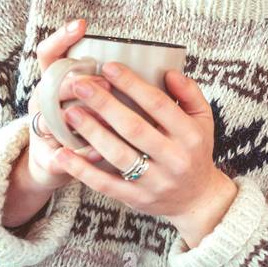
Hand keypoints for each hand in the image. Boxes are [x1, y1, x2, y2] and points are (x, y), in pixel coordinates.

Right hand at [24, 18, 110, 192]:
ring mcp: (41, 131)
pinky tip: (99, 154)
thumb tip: (157, 67)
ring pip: (50, 121)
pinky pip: (58, 157)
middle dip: (75, 83)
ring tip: (105, 119)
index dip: (61, 38)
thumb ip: (115, 81)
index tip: (81, 24)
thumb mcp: (93, 98)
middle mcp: (43, 103)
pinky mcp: (47, 159)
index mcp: (53, 83)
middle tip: (104, 83)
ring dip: (79, 119)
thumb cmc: (83, 122)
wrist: (54, 163)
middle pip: (50, 85)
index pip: (49, 54)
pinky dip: (80, 156)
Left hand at [46, 54, 237, 246]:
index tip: (108, 67)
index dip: (132, 84)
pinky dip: (83, 170)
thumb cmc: (195, 151)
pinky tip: (64, 154)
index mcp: (190, 135)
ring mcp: (156, 181)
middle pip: (134, 128)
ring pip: (118, 155)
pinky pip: (106, 184)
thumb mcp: (203, 120)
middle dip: (104, 104)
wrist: (197, 199)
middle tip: (80, 85)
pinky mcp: (138, 198)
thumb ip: (190, 94)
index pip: (158, 104)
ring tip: (70, 113)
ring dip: (91, 133)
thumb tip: (169, 72)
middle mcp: (174, 158)